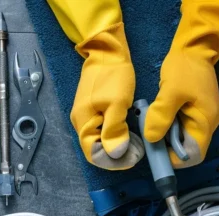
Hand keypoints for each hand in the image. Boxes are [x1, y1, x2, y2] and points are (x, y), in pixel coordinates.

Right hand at [72, 23, 144, 169]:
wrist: (106, 52)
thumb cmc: (113, 76)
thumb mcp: (117, 104)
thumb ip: (114, 130)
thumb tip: (115, 154)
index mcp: (83, 121)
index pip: (93, 153)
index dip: (113, 161)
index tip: (133, 158)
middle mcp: (80, 122)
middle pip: (95, 149)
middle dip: (116, 155)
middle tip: (138, 151)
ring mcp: (85, 115)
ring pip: (99, 140)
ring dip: (116, 145)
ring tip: (136, 143)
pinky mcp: (92, 110)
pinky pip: (101, 130)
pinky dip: (114, 135)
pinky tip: (127, 132)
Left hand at [144, 51, 218, 168]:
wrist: (194, 47)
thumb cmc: (185, 67)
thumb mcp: (170, 91)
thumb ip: (161, 116)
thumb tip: (151, 139)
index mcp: (206, 121)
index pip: (194, 154)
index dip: (175, 158)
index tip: (156, 152)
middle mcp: (207, 123)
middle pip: (187, 147)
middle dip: (167, 145)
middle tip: (148, 135)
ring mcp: (201, 116)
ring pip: (182, 136)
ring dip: (165, 133)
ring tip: (150, 122)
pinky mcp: (193, 110)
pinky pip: (180, 125)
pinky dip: (167, 124)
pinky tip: (156, 115)